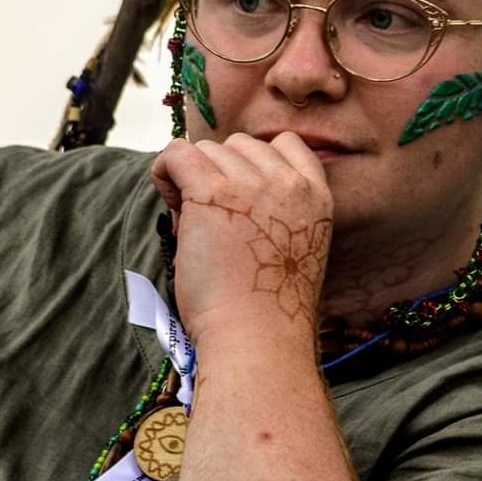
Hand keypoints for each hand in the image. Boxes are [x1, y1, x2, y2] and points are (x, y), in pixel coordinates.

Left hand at [150, 134, 333, 346]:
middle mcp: (288, 182)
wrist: (255, 336)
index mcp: (316, 196)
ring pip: (207, 150)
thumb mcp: (291, 251)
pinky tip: (170, 202)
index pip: (286, 143)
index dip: (253, 163)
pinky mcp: (212, 190)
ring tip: (192, 224)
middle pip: (240, 145)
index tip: (239, 197)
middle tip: (211, 219)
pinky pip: (177, 153)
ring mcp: (251, 183)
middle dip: (220, 173)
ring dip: (192, 179)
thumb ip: (275, 213)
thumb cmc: (266, 310)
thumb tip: (222, 188)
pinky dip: (164, 170)